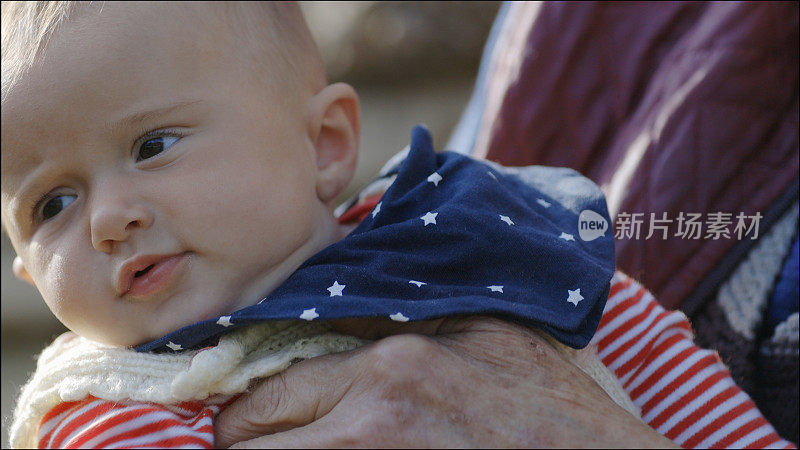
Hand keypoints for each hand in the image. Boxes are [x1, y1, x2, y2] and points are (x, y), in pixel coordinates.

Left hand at [214, 316, 676, 447]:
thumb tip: (338, 300)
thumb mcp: (482, 333)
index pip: (263, 394)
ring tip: (297, 446)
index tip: (251, 414)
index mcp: (389, 368)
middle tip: (265, 439)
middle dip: (247, 442)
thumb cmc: (547, 405)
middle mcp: (368, 425)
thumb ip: (406, 312)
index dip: (244, 410)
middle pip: (246, 444)